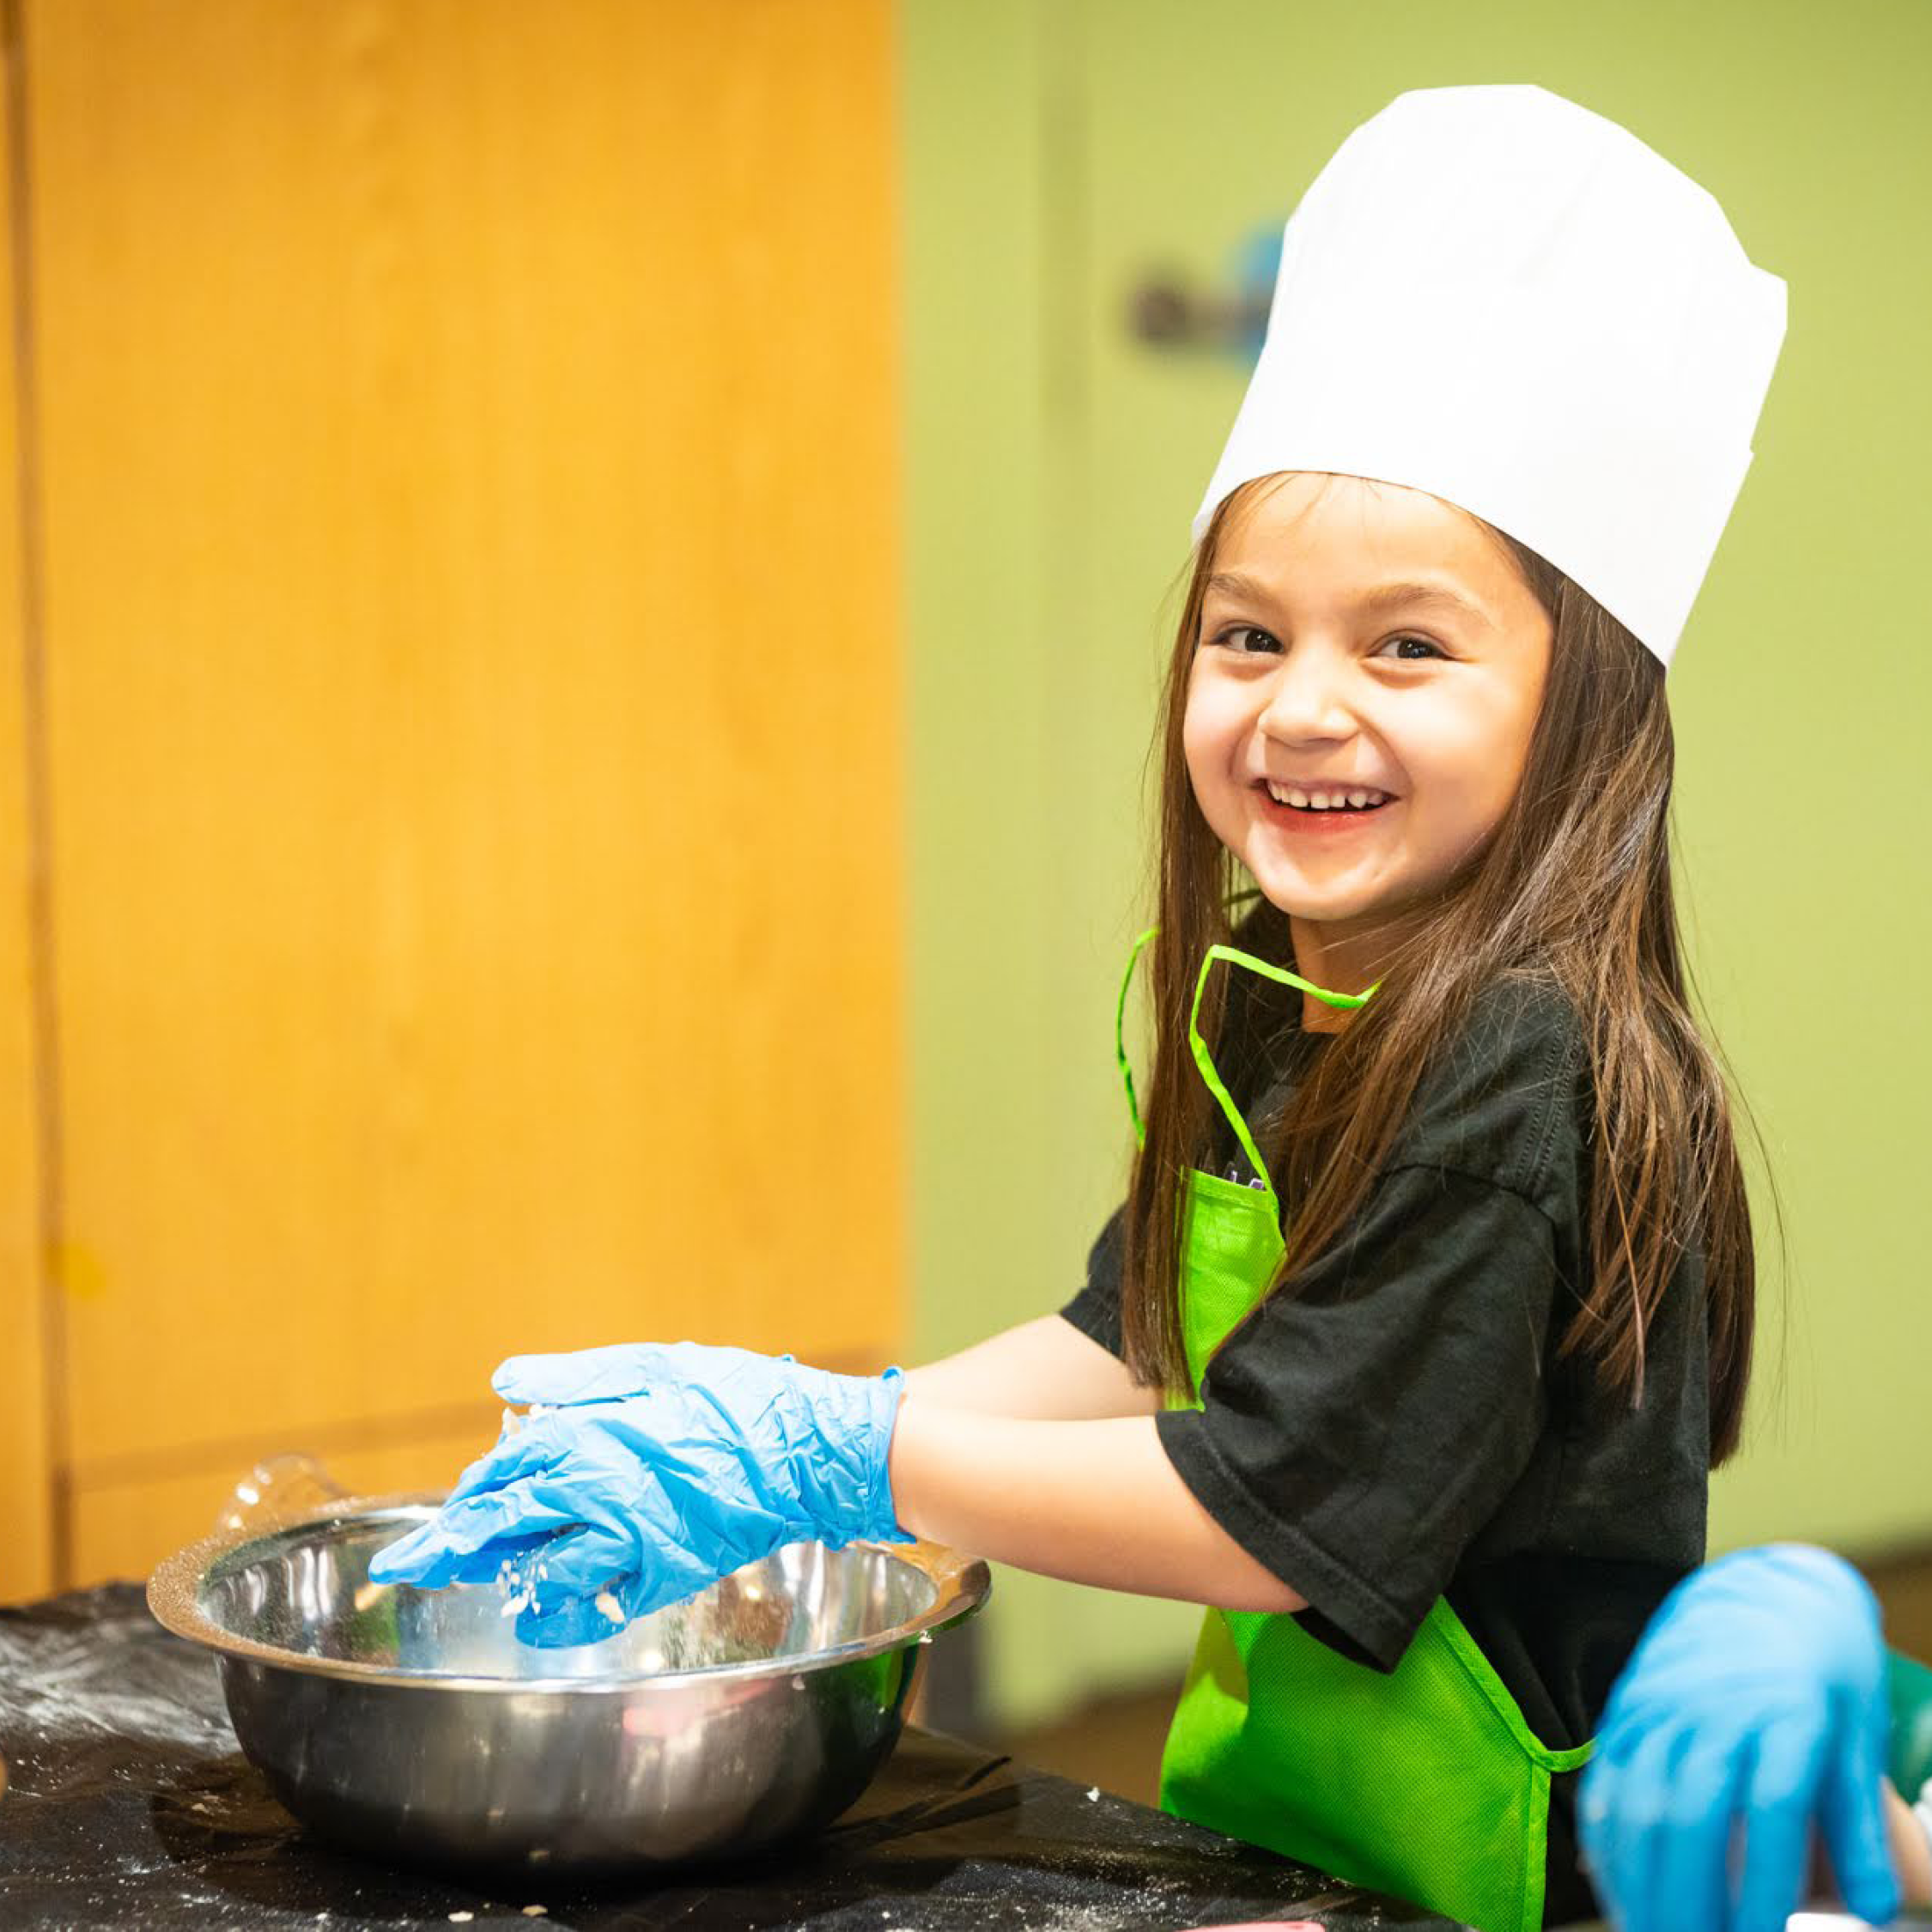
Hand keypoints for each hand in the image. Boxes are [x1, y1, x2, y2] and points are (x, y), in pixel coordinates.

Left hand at [368, 1343, 907, 1644]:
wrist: (804, 1450)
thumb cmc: (731, 1395)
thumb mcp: (650, 1365)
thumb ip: (574, 1377)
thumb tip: (504, 1382)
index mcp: (584, 1433)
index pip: (500, 1468)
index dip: (468, 1490)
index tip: (445, 1505)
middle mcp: (591, 1491)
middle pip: (498, 1525)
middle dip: (447, 1547)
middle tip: (407, 1568)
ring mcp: (624, 1539)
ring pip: (537, 1569)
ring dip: (502, 1576)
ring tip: (478, 1580)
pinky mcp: (659, 1574)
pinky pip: (593, 1606)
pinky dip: (558, 1617)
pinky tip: (535, 1618)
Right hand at [1579, 1544, 1898, 1931]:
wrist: (1769, 1596)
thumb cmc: (1824, 1681)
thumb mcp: (1858, 1743)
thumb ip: (1861, 1829)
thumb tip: (1875, 1909)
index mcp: (1785, 1715)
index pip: (1771, 1811)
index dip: (1761, 1884)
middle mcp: (1714, 1708)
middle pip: (1690, 1813)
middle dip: (1686, 1899)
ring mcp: (1661, 1704)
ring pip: (1638, 1800)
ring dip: (1639, 1880)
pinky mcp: (1628, 1708)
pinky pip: (1607, 1779)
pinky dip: (1607, 1841)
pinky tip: (1617, 1889)